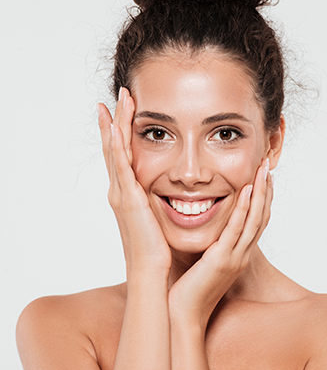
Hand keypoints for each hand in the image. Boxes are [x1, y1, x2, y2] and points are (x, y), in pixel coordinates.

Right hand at [98, 88, 171, 274]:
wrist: (150, 274)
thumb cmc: (155, 251)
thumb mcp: (154, 220)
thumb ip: (156, 204)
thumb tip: (167, 193)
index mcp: (127, 195)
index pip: (122, 156)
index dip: (121, 132)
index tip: (124, 111)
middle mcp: (120, 191)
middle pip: (115, 147)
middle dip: (116, 120)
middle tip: (119, 95)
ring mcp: (122, 194)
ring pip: (116, 151)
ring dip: (117, 124)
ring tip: (119, 100)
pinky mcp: (130, 200)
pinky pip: (122, 167)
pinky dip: (118, 146)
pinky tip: (116, 127)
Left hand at [168, 158, 272, 328]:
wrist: (183, 314)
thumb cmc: (191, 287)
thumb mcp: (206, 261)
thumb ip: (212, 242)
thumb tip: (206, 223)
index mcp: (238, 253)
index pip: (256, 220)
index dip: (262, 197)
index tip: (263, 176)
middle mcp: (242, 254)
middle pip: (261, 216)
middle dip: (266, 189)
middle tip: (268, 165)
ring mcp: (235, 257)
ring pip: (254, 220)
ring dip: (260, 193)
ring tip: (264, 170)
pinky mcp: (222, 260)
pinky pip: (236, 230)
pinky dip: (244, 210)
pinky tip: (247, 191)